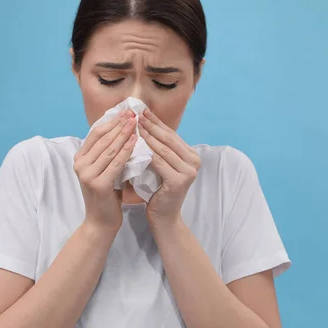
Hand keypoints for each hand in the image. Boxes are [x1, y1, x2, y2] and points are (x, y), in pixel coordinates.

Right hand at [74, 111, 136, 232]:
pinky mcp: (98, 184)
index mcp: (79, 158)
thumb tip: (124, 128)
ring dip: (124, 133)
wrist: (101, 222)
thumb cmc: (107, 195)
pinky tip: (136, 141)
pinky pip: (115, 163)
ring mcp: (87, 174)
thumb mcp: (105, 169)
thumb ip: (109, 153)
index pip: (95, 133)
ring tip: (136, 122)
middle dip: (119, 124)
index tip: (125, 111)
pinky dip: (126, 150)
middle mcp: (80, 164)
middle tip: (133, 112)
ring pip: (109, 148)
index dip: (111, 121)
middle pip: (102, 138)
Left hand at [138, 109, 200, 226]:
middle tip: (136, 114)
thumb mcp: (159, 165)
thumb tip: (142, 124)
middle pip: (168, 138)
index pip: (171, 134)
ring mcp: (189, 171)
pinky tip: (134, 144)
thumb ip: (157, 148)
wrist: (164, 217)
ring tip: (134, 125)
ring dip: (147, 135)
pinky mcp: (180, 180)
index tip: (141, 110)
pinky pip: (159, 162)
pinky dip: (146, 152)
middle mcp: (194, 161)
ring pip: (163, 148)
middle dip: (151, 125)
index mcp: (191, 155)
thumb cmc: (157, 191)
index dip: (156, 121)